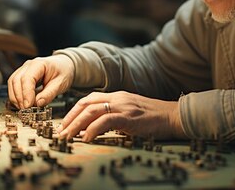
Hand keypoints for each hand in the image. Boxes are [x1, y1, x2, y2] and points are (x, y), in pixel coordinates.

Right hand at [7, 55, 74, 108]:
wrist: (64, 66)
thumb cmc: (63, 72)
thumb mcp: (61, 84)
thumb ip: (49, 94)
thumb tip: (38, 103)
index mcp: (39, 64)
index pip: (27, 78)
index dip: (26, 93)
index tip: (28, 106)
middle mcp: (28, 65)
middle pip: (16, 80)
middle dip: (19, 97)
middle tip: (26, 110)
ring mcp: (23, 70)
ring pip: (12, 83)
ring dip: (15, 97)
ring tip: (24, 108)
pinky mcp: (22, 76)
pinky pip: (14, 85)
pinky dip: (16, 96)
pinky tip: (22, 104)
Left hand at [58, 91, 184, 141]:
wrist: (173, 116)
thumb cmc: (154, 118)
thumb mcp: (131, 114)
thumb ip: (115, 117)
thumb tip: (95, 130)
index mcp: (117, 96)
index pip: (88, 100)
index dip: (73, 112)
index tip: (64, 125)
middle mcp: (118, 98)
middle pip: (85, 104)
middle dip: (69, 119)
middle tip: (60, 133)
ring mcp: (123, 106)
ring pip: (91, 111)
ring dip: (76, 125)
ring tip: (67, 137)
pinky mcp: (129, 116)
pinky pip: (106, 121)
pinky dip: (92, 129)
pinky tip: (86, 138)